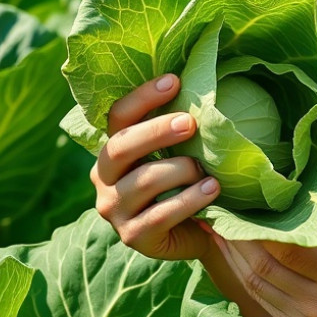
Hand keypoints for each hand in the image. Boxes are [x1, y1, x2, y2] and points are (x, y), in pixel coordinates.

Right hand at [91, 74, 220, 260]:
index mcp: (114, 151)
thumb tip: (197, 84)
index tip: (174, 80)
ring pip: (144, 181)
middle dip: (156, 131)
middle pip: (121, 146)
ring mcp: (114, 210)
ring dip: (181, 170)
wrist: (200, 234)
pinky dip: (190, 199)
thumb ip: (179, 129)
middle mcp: (104, 179)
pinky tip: (212, 189)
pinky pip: (161, 214)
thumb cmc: (189, 183)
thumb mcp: (182, 152)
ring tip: (208, 170)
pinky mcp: (133, 237)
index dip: (143, 97)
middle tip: (190, 123)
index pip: (118, 117)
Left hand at [214, 190, 316, 316]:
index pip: (290, 248)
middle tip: (224, 203)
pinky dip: (241, 270)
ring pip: (253, 281)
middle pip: (263, 264)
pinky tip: (233, 249)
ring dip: (233, 252)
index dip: (262, 224)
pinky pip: (258, 295)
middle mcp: (316, 303)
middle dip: (238, 234)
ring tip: (219, 222)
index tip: (249, 198)